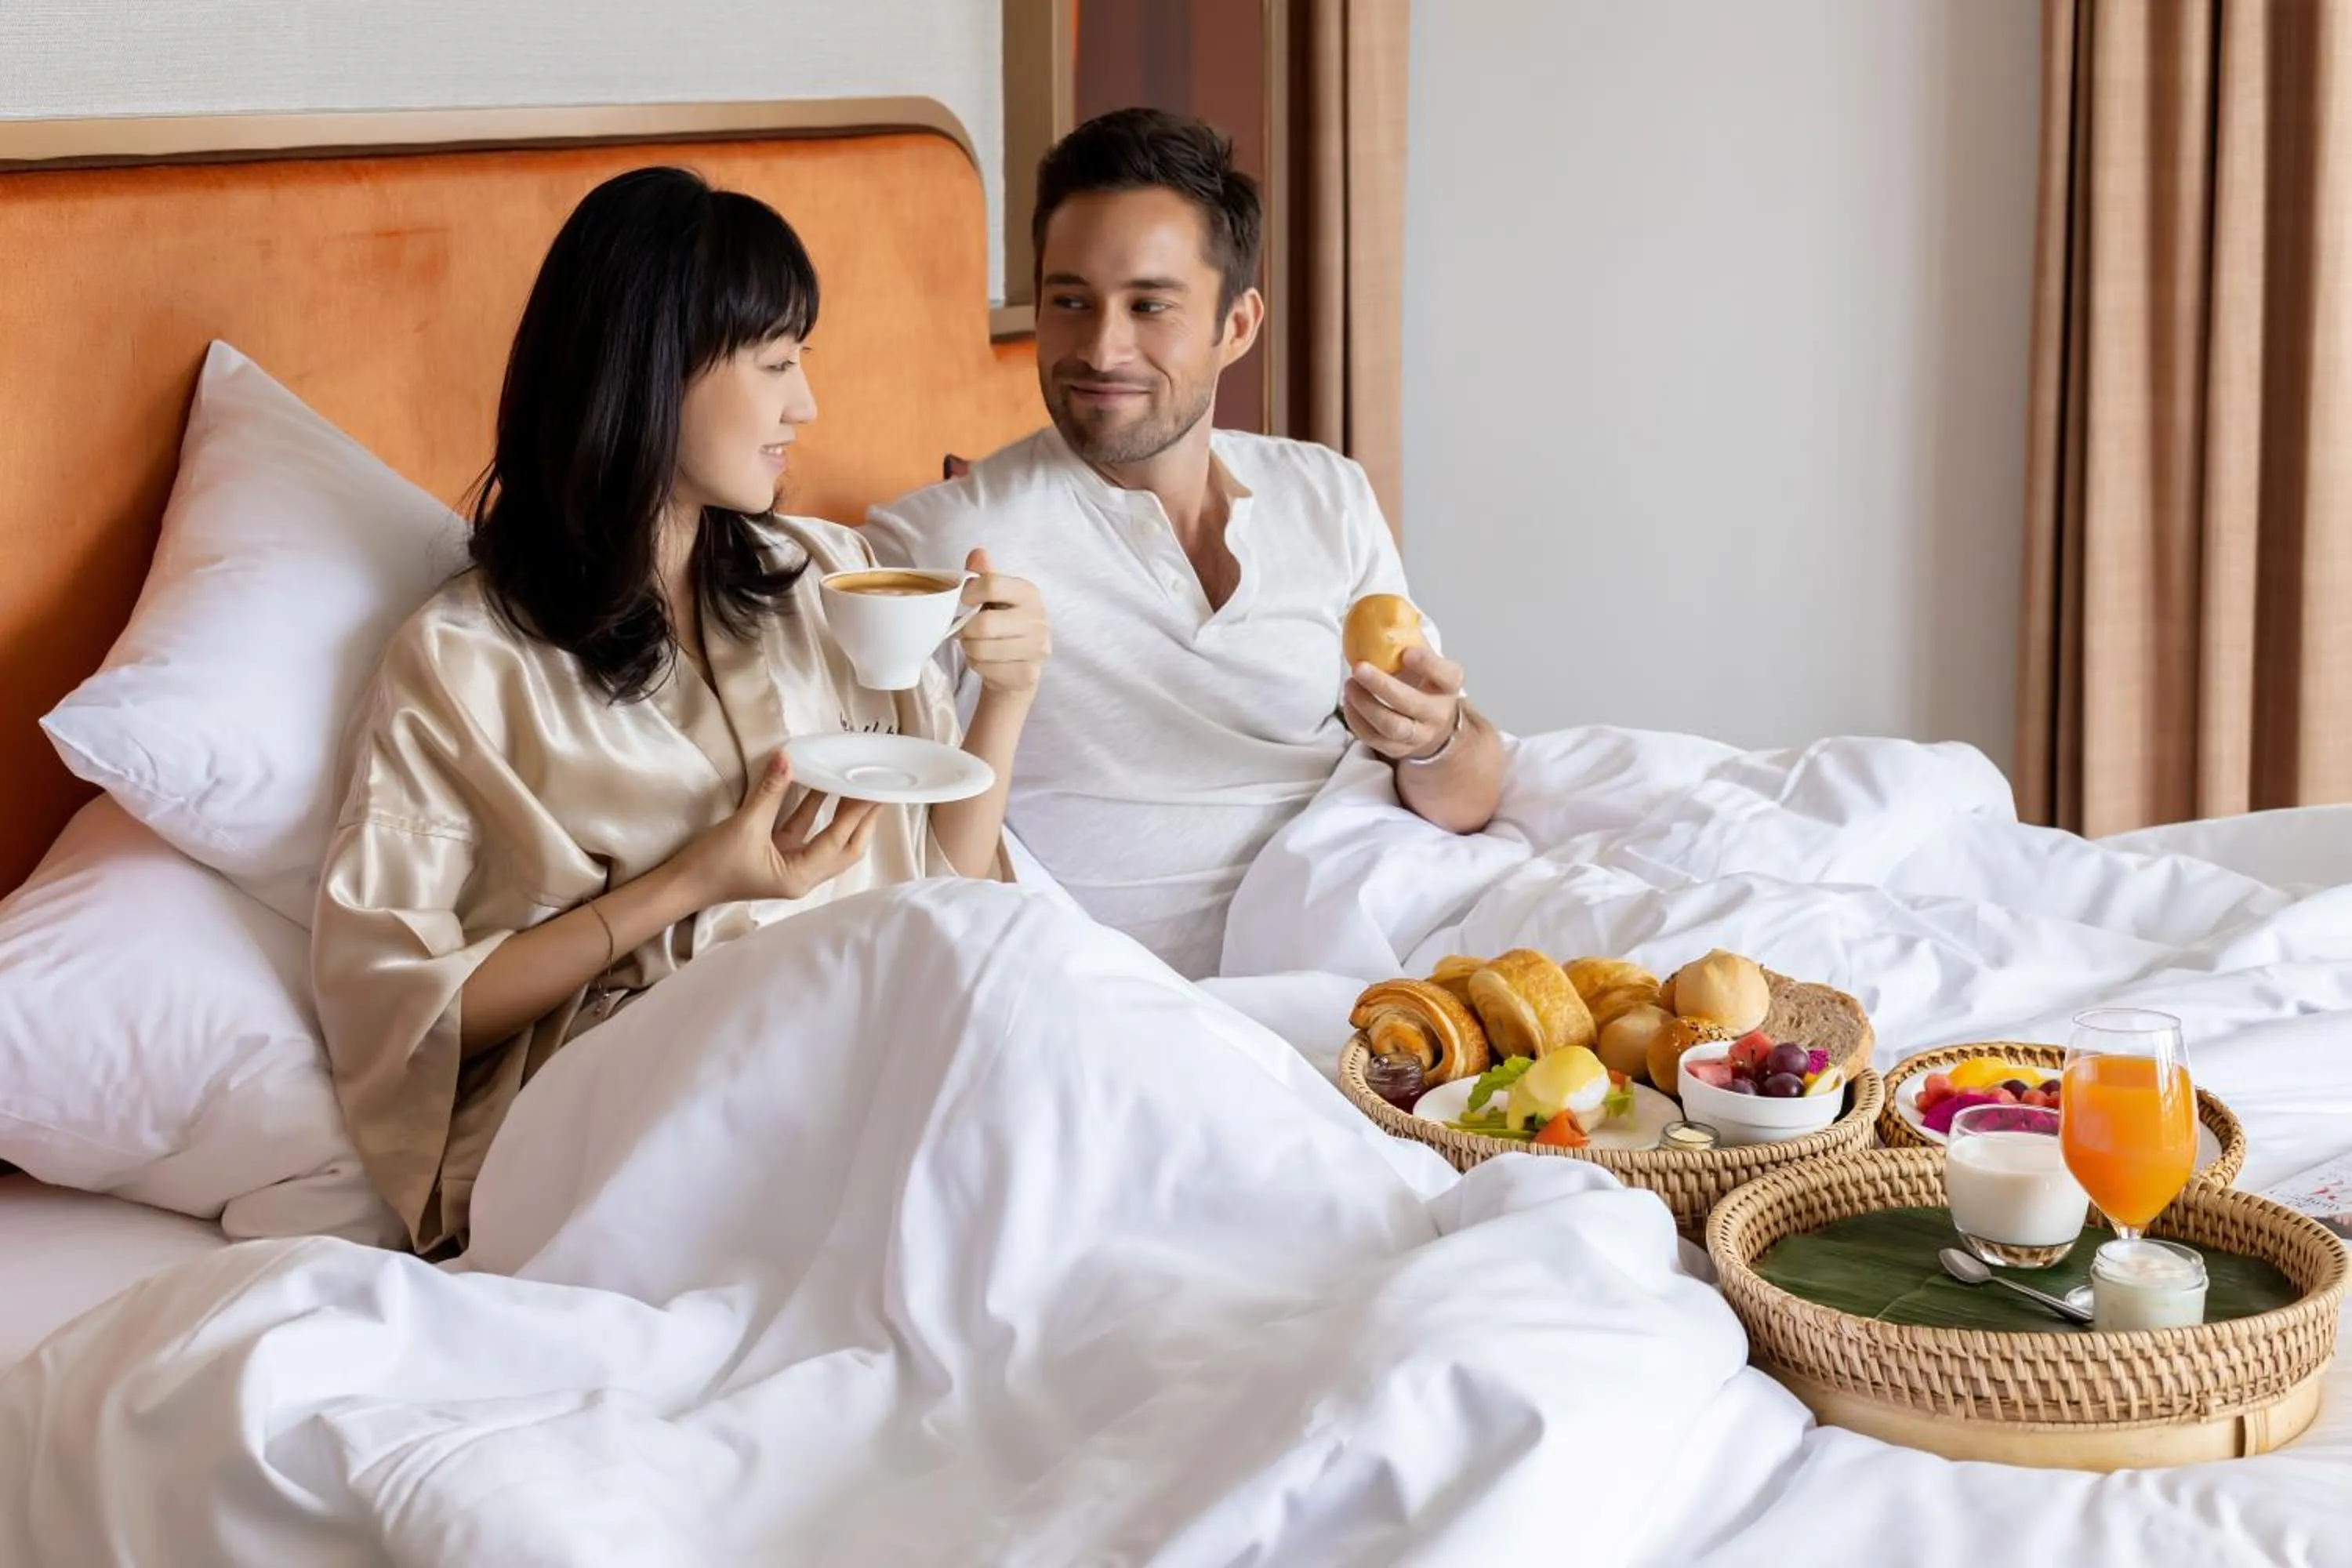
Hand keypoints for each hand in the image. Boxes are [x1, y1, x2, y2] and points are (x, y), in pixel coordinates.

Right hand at [678, 751, 881, 905]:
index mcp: (800, 876)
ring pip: (826, 838)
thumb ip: (770, 791)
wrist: (681, 884)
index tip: (876, 789)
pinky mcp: (777, 855)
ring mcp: (790, 866)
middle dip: (862, 819)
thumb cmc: (712, 864)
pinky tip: (821, 786)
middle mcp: (802, 876)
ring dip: (840, 813)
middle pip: (845, 846)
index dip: (859, 813)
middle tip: (877, 788)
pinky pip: (804, 831)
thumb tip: (787, 758)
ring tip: (856, 783)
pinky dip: (814, 811)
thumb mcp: (745, 825)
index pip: (840, 841)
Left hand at [956, 547, 1050, 696]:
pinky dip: (978, 666)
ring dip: (970, 649)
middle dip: (966, 630)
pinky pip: (986, 669)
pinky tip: (987, 662)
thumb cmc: (1002, 625)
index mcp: (1028, 592)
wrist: (1018, 666)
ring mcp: (1037, 648)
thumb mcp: (994, 597)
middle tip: (967, 631)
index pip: (991, 584)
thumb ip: (985, 576)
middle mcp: (1039, 618)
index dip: (968, 593)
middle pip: (983, 623)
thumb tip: (977, 553)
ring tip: (977, 646)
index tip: (963, 601)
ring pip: (981, 648)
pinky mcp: (1029, 674)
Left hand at [1342, 646, 1464, 761]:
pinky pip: (1375, 739)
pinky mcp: (1399, 750)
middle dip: (1383, 686)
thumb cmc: (1423, 683)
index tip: (1407, 652)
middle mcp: (1438, 713)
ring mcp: (1419, 735)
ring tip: (1349, 684)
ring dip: (1366, 705)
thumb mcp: (1425, 659)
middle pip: (1413, 704)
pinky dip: (1357, 720)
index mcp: (1448, 685)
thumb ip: (1410, 636)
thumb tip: (1386, 607)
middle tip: (1359, 667)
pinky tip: (1349, 701)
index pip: (1447, 675)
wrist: (1434, 726)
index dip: (1429, 664)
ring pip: (1392, 726)